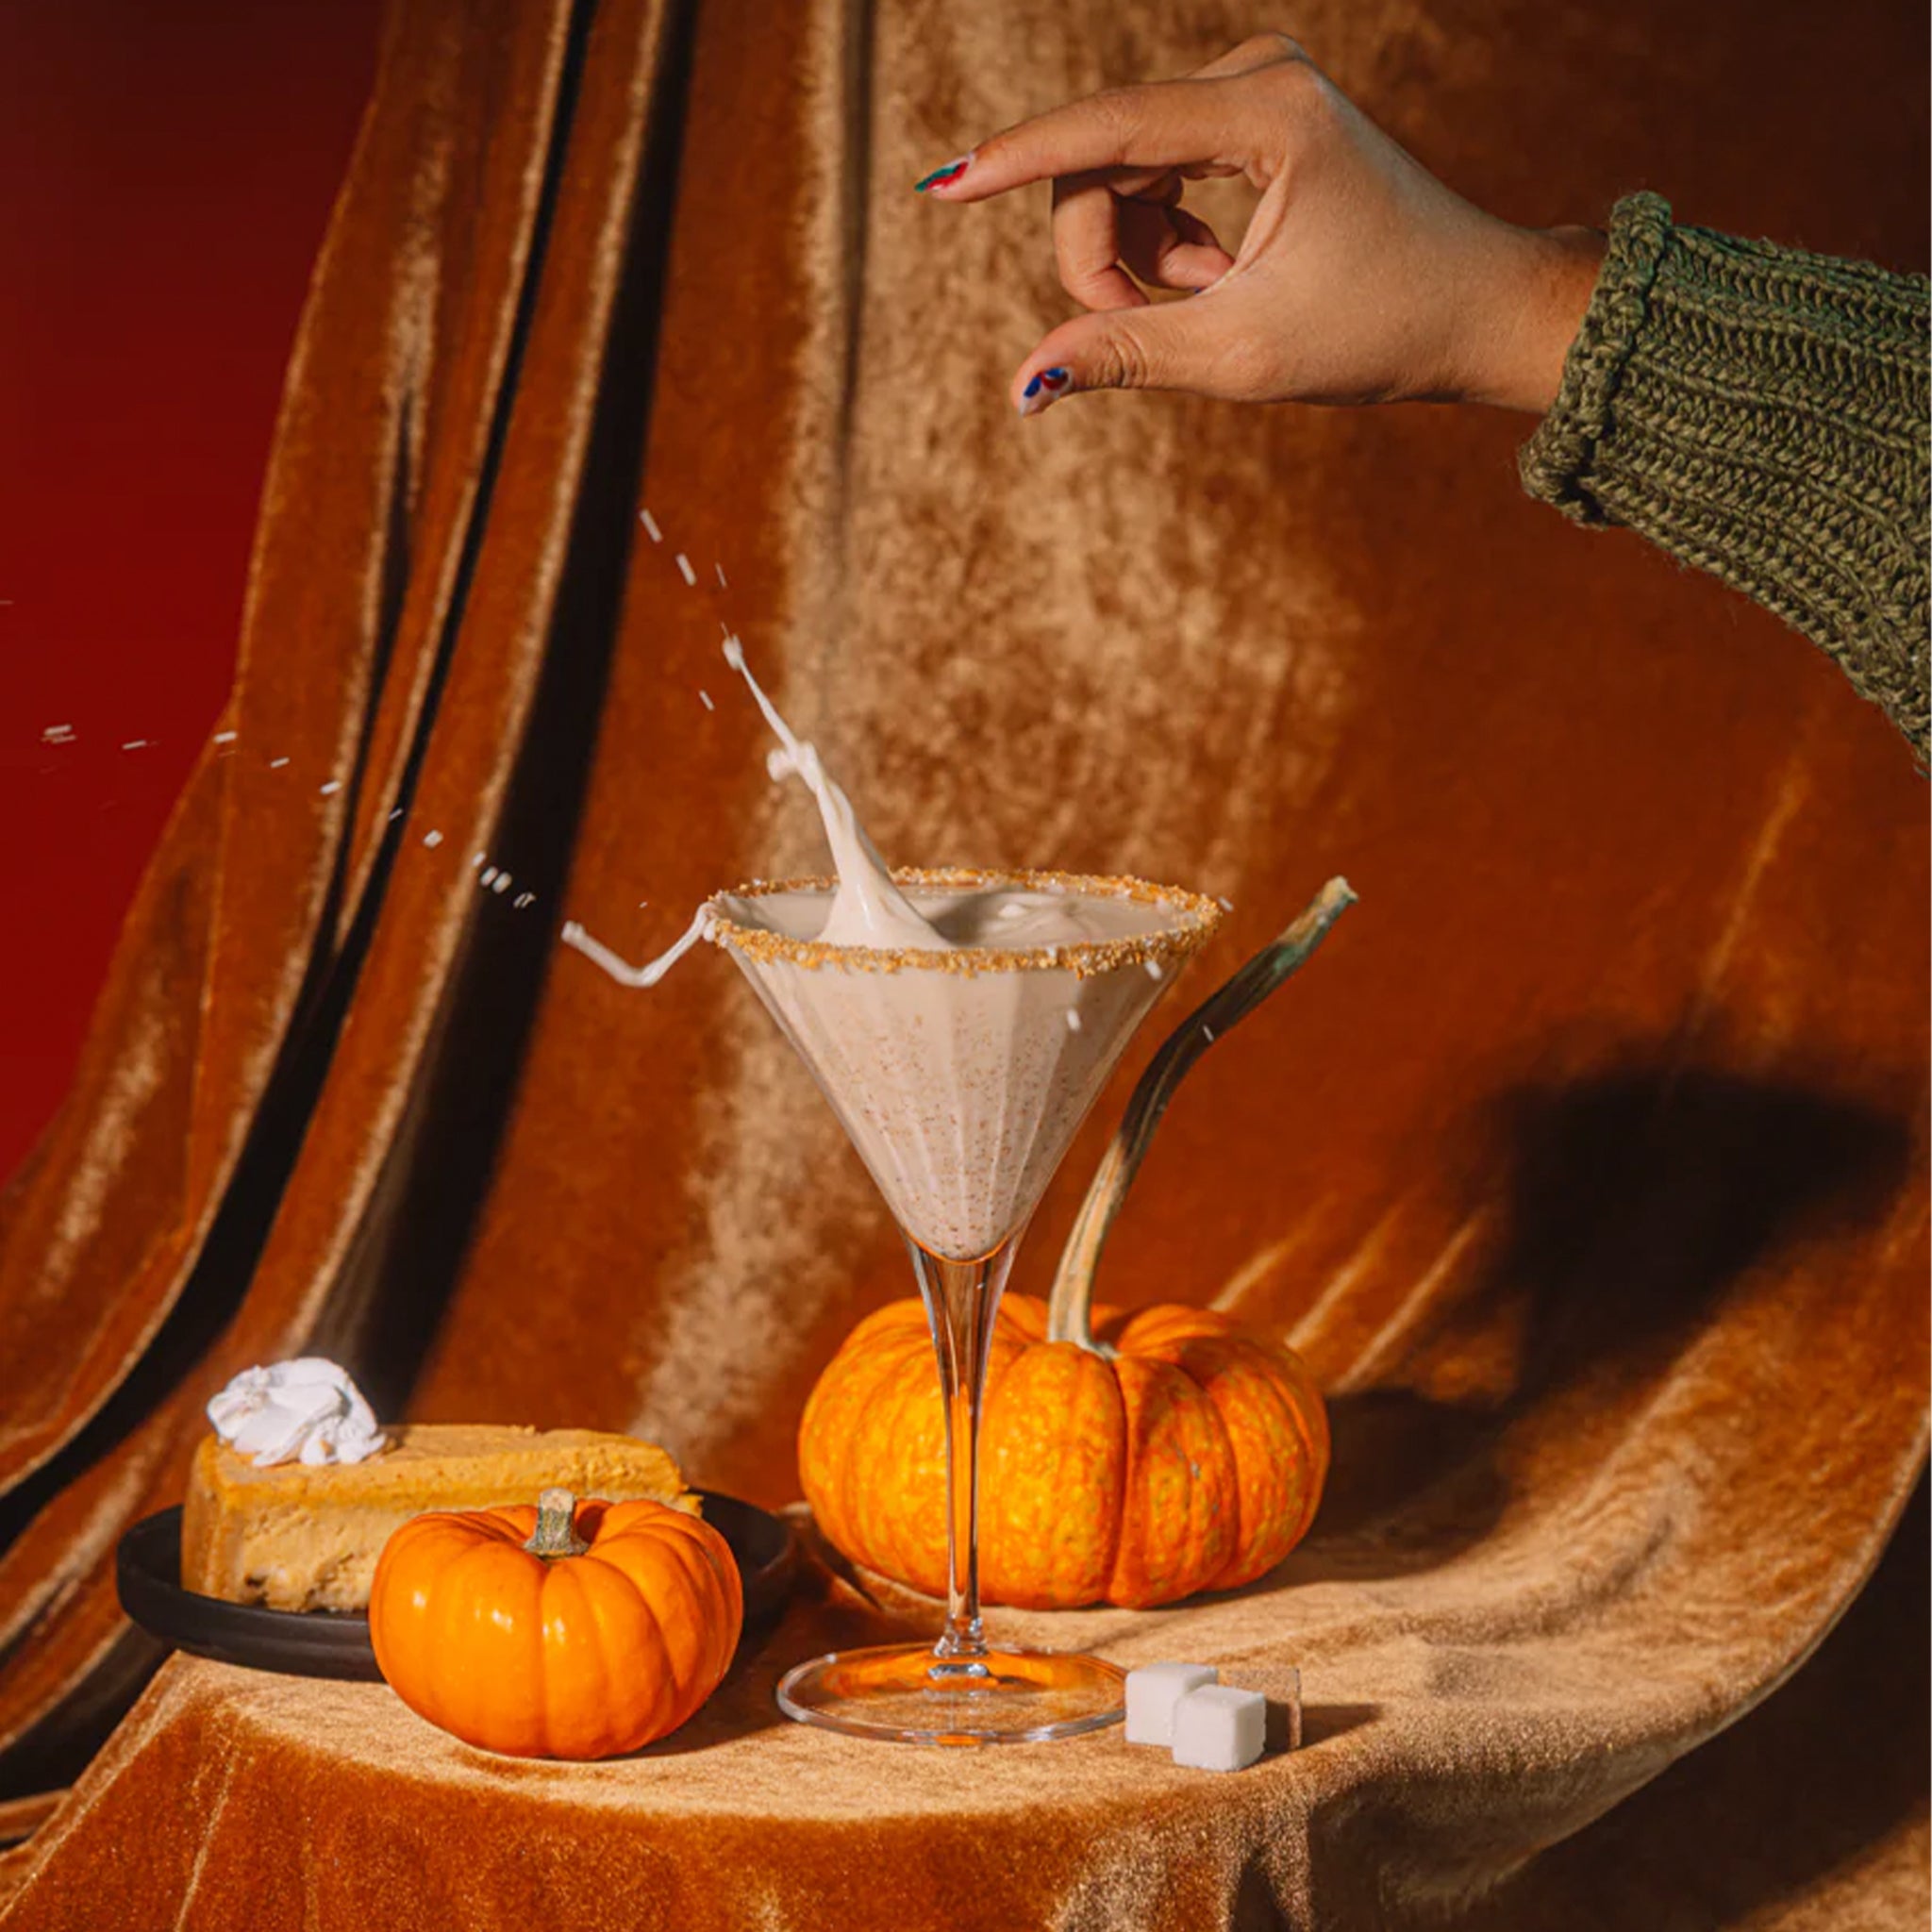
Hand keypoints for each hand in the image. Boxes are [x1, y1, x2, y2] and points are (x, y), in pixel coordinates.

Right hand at [915, 34, 1604, 416]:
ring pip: (1119, 171)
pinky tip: (1221, 275)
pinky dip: (1165, 239)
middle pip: (1102, 160)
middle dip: (1102, 256)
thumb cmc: (1377, 329)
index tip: (942, 188)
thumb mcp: (1242, 356)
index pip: (1108, 128)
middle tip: (1153, 326)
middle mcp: (1256, 76)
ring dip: (1138, 254)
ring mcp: (1252, 88)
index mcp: (1267, 115)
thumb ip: (1127, 355)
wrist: (1471, 308)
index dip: (1018, 163)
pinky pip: (1152, 171)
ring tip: (1212, 299)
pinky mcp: (1248, 113)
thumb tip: (1025, 385)